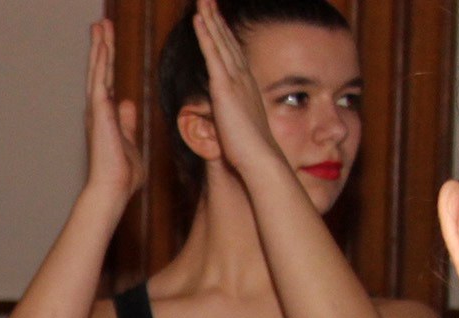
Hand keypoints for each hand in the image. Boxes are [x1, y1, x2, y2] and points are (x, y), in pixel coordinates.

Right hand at [83, 20, 141, 202]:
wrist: (113, 189)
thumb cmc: (122, 174)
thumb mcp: (130, 140)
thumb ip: (128, 122)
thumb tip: (129, 105)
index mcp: (106, 116)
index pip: (107, 80)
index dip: (108, 60)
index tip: (107, 41)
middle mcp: (98, 110)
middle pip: (99, 70)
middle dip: (101, 46)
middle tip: (100, 23)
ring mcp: (97, 110)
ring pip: (98, 71)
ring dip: (99, 47)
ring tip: (100, 25)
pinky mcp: (99, 112)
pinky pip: (100, 81)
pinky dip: (101, 62)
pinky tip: (103, 44)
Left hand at [192, 0, 280, 174]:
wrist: (260, 161)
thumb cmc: (250, 153)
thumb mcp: (240, 128)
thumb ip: (233, 119)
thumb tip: (230, 124)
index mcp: (244, 88)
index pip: (230, 55)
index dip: (223, 35)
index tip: (214, 19)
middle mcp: (242, 78)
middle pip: (226, 41)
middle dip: (216, 19)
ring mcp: (234, 81)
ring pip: (220, 42)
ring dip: (210, 19)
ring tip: (202, 0)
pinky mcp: (224, 88)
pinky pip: (213, 54)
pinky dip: (206, 35)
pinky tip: (198, 19)